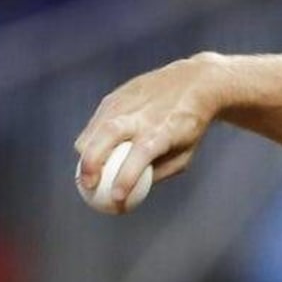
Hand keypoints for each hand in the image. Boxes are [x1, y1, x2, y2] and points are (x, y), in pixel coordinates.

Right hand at [74, 54, 222, 206]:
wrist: (195, 83)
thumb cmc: (190, 126)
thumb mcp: (184, 154)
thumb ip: (158, 173)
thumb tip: (131, 193)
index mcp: (163, 131)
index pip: (140, 156)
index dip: (126, 178)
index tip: (116, 198)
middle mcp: (142, 115)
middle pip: (108, 136)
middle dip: (92, 163)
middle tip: (87, 186)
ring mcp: (126, 103)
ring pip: (95, 129)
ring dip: (86, 154)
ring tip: (87, 173)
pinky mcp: (116, 96)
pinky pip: (96, 121)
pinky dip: (90, 139)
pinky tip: (91, 153)